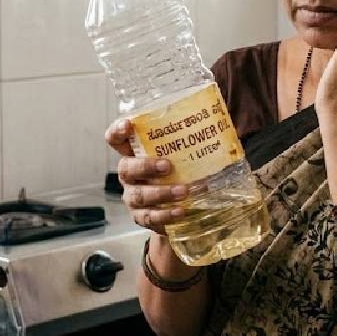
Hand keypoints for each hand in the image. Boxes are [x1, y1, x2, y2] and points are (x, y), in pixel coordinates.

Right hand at [105, 118, 188, 234]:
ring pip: (138, 195)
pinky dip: (165, 215)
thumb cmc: (179, 171)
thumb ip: (189, 139)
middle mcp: (128, 174)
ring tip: (184, 191)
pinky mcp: (141, 216)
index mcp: (134, 152)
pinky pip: (149, 216)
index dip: (118, 130)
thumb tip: (221, 118)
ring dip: (161, 193)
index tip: (129, 125)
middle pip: (125, 168)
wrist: (179, 206)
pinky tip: (181, 211)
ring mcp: (132, 196)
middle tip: (168, 166)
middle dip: (146, 166)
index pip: (115, 138)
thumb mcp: (181, 154)